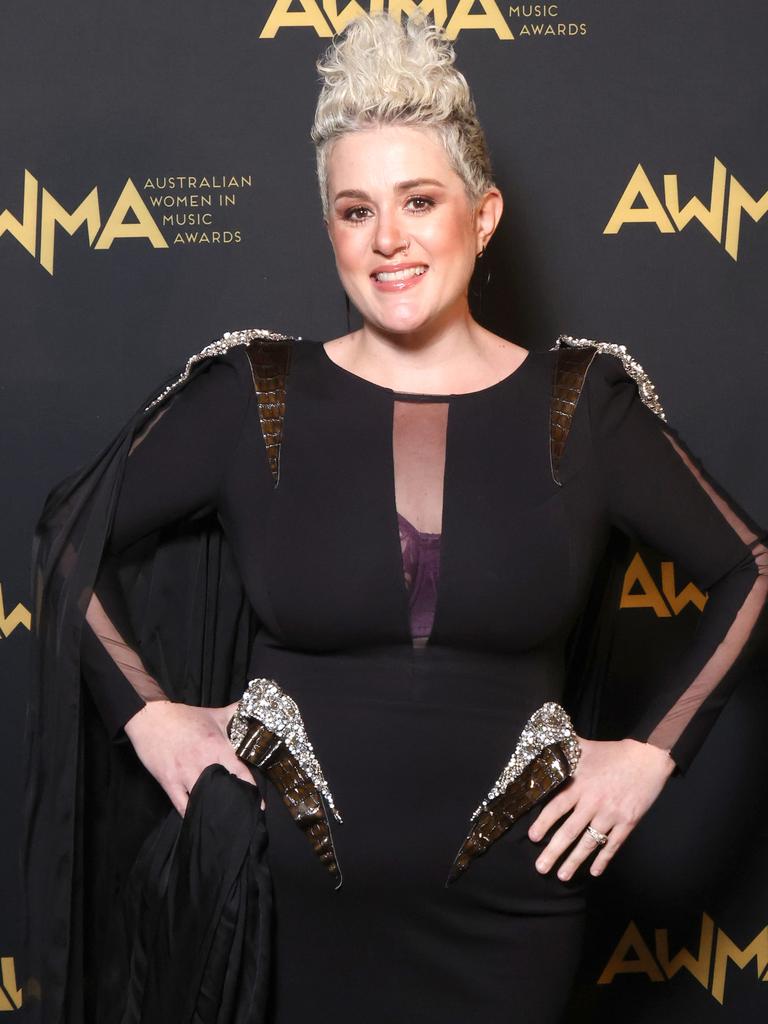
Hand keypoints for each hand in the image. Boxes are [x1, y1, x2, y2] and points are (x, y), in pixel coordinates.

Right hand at [124, 699, 266, 816]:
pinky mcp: (169, 781)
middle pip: (224, 790)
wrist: (151, 718)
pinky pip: (182, 806)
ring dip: (212, 809)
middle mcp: (204, 762)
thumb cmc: (184, 717)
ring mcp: (185, 774)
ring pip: (203, 800)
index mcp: (217, 747)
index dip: (251, 789)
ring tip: (220, 819)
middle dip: (233, 802)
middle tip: (240, 812)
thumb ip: (236, 712)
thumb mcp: (214, 714)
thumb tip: (254, 704)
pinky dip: (191, 814)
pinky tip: (198, 819)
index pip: (240, 772)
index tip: (259, 805)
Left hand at [527, 736, 675, 880]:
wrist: (647, 759)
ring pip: (589, 842)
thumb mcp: (584, 747)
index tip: (533, 837)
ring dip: (574, 861)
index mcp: (580, 784)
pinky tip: (593, 872)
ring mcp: (611, 814)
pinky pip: (613, 845)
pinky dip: (603, 859)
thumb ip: (563, 748)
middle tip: (540, 868)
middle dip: (554, 851)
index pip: (557, 807)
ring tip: (562, 876)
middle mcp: (593, 802)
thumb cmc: (613, 753)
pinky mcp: (628, 822)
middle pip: (569, 831)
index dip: (544, 823)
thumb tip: (541, 742)